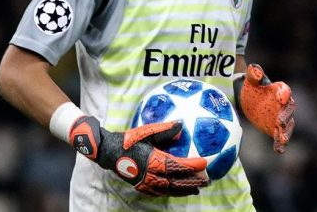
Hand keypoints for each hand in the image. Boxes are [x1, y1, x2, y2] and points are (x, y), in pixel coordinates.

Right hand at [69, 116, 208, 196]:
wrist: (109, 152)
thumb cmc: (130, 139)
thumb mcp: (147, 131)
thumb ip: (164, 129)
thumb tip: (181, 124)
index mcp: (153, 159)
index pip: (177, 165)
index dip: (191, 166)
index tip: (204, 164)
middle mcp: (151, 174)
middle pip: (176, 181)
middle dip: (193, 181)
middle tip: (207, 181)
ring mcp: (145, 183)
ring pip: (169, 189)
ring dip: (184, 190)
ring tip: (197, 189)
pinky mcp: (141, 186)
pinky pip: (160, 193)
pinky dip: (172, 193)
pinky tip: (178, 191)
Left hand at [236, 64, 295, 152]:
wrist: (248, 98)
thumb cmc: (252, 86)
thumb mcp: (251, 79)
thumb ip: (254, 73)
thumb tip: (254, 68)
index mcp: (279, 89)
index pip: (285, 91)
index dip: (284, 94)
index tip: (281, 98)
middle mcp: (283, 104)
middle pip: (289, 109)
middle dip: (286, 115)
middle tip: (279, 121)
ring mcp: (280, 117)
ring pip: (288, 125)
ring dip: (286, 132)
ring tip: (282, 139)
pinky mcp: (274, 128)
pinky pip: (279, 136)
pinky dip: (280, 143)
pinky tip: (279, 150)